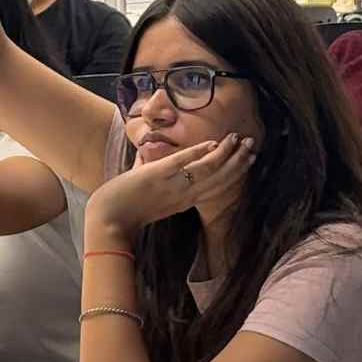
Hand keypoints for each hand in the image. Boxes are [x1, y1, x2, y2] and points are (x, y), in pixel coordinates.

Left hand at [85, 134, 254, 243]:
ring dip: (225, 154)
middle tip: (252, 144)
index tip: (249, 159)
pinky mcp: (157, 177)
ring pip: (207, 170)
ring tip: (237, 139)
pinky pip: (182, 163)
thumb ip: (150, 173)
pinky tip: (211, 143)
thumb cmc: (124, 207)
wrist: (108, 222)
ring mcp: (172, 186)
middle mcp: (183, 196)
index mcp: (184, 201)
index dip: (234, 172)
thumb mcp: (146, 191)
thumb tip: (145, 155)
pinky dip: (198, 153)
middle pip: (219, 178)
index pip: (216, 186)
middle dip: (238, 161)